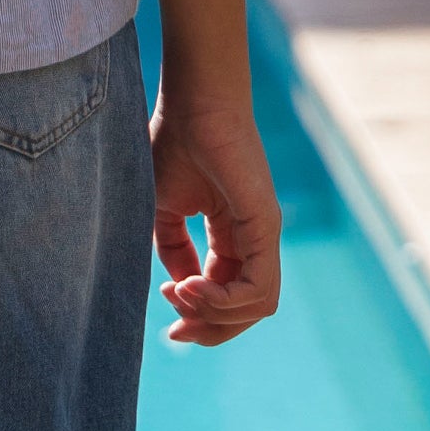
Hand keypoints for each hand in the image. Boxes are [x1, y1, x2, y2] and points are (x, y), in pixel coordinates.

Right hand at [150, 93, 281, 344]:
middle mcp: (252, 240)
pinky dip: (225, 301)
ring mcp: (263, 235)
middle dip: (208, 329)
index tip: (166, 318)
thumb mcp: (163, 205)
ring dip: (214, 316)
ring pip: (255, 307)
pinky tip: (192, 288)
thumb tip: (181, 286)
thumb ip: (171, 246)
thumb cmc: (176, 139)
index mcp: (230, 235)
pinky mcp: (266, 228)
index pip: (226, 294)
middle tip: (175, 330)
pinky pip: (258, 289)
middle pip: (244, 311)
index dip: (198, 316)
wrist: (193, 100)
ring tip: (180, 295)